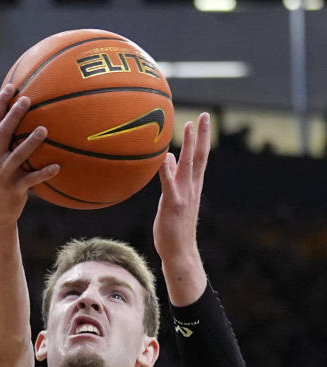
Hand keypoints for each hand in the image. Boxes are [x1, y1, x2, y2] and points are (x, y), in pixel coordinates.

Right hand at [0, 82, 59, 227]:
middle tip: (26, 100)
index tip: (11, 86)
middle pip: (2, 133)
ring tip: (44, 129)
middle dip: (13, 116)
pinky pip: (31, 179)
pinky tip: (57, 166)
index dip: (0, 104)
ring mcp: (3, 174)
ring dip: (30, 142)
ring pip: (17, 156)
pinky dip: (44, 173)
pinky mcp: (14, 189)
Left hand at [152, 112, 209, 271]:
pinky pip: (169, 184)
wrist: (179, 251)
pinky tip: (164, 156)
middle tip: (203, 115)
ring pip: (189, 165)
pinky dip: (167, 170)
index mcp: (192, 186)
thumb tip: (169, 158)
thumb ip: (172, 178)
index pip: (200, 157)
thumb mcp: (172, 198)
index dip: (201, 138)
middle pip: (199, 156)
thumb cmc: (173, 227)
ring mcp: (183, 195)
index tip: (201, 120)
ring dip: (189, 145)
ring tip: (188, 126)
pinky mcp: (173, 205)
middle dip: (201, 135)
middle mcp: (191, 188)